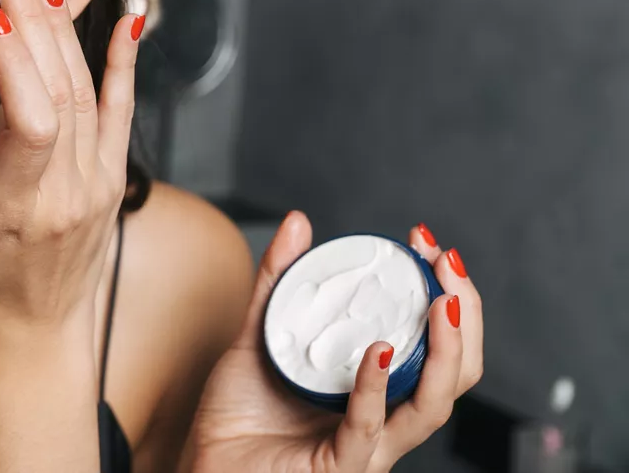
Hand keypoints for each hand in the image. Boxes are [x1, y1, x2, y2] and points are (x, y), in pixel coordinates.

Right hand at [0, 0, 141, 340]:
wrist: (40, 334)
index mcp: (17, 210)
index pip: (31, 125)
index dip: (16, 67)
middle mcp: (67, 192)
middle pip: (60, 91)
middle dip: (34, 21)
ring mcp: (97, 182)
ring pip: (89, 91)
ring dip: (65, 29)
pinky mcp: (112, 175)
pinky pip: (125, 109)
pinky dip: (124, 61)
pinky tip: (127, 18)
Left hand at [190, 212, 483, 472]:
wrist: (204, 463)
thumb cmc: (237, 415)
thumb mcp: (259, 333)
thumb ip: (278, 281)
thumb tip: (298, 221)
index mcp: (377, 390)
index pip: (436, 346)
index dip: (447, 295)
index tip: (429, 245)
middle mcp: (384, 419)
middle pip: (454, 374)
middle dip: (464, 316)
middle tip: (446, 263)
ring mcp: (367, 446)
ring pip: (430, 405)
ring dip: (444, 351)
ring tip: (442, 302)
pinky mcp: (339, 466)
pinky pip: (366, 429)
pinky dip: (375, 389)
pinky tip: (377, 353)